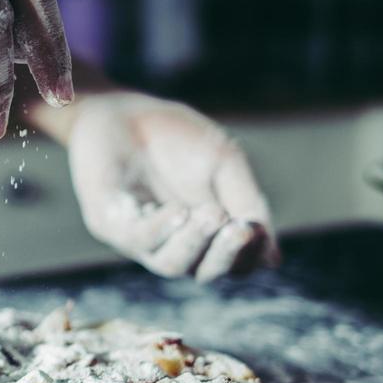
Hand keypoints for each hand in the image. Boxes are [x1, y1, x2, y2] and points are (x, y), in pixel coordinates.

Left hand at [68, 93, 278, 281]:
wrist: (125, 112)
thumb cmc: (178, 139)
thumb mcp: (224, 164)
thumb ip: (247, 203)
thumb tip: (271, 255)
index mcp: (209, 235)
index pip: (234, 263)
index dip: (248, 254)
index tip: (254, 230)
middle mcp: (176, 244)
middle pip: (204, 271)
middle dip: (225, 255)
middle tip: (239, 230)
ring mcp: (143, 238)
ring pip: (171, 264)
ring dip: (195, 242)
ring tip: (212, 214)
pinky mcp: (111, 225)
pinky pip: (138, 239)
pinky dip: (162, 228)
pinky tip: (178, 211)